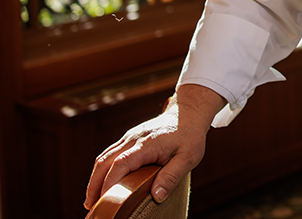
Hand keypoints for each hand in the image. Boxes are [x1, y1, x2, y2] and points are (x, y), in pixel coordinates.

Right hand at [84, 84, 223, 209]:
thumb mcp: (188, 157)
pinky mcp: (129, 138)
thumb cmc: (190, 136)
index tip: (104, 202)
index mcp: (147, 144)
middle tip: (91, 207)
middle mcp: (133, 139)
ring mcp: (129, 137)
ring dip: (95, 178)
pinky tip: (102, 183)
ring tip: (92, 200)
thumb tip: (156, 196)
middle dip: (94, 185)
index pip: (120, 164)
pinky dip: (102, 170)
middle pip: (104, 161)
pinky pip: (109, 154)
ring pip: (104, 157)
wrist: (189, 113)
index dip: (109, 184)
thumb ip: (172, 176)